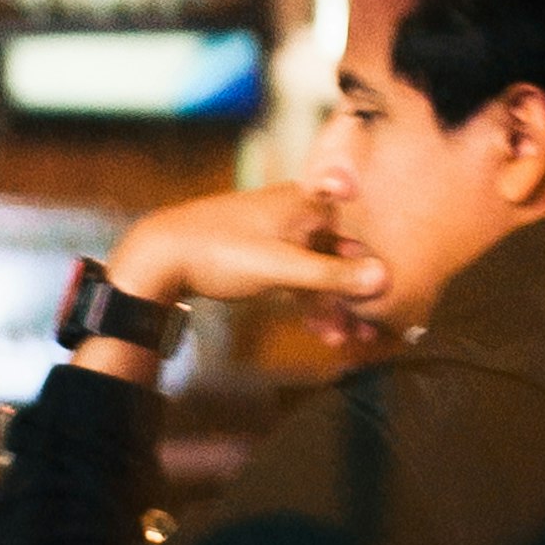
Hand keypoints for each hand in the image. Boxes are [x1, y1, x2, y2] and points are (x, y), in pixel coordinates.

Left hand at [105, 184, 390, 330]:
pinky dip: (306, 299)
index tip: (382, 305)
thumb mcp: (282, 268)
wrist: (160, 255)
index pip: (354, 236)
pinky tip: (318, 328)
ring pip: (314, 268)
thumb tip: (384, 276)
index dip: (370, 271)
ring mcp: (275, 231)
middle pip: (336, 254)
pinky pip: (294, 274)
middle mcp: (294, 212)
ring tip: (343, 340)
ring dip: (330, 303)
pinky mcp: (258, 251)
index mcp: (304, 204)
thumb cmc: (221, 254)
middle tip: (366, 333)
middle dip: (352, 295)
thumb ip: (333, 274)